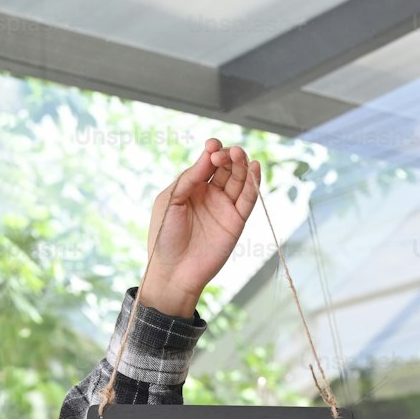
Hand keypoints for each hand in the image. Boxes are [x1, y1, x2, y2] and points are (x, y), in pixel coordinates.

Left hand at [139, 140, 259, 317]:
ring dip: (241, 164)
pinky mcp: (236, 221)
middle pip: (226, 167)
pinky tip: (255, 168)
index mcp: (191, 188)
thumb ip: (189, 178)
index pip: (207, 162)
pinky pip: (248, 199)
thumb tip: (208, 155)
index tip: (211, 146)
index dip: (212, 151)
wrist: (173, 272)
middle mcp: (209, 195)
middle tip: (222, 155)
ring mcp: (224, 207)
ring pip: (239, 179)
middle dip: (227, 156)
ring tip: (239, 154)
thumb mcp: (170, 202)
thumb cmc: (164, 239)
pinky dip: (253, 183)